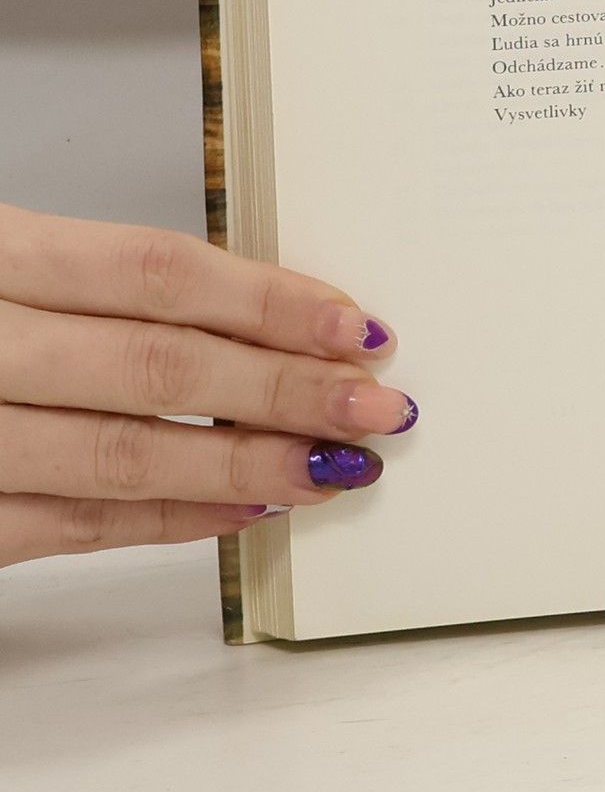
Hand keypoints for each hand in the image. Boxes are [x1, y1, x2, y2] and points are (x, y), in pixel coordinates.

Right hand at [0, 203, 411, 568]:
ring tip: (334, 468)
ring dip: (244, 465)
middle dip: (286, 391)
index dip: (267, 301)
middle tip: (380, 408)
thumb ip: (110, 287)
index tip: (358, 326)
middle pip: (155, 366)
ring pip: (119, 455)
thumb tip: (274, 313)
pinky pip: (67, 528)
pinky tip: (245, 512)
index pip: (153, 271)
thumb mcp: (6, 264)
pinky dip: (166, 522)